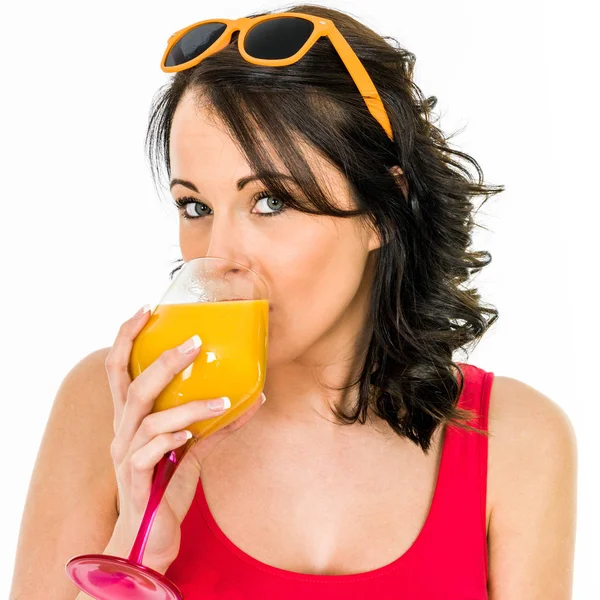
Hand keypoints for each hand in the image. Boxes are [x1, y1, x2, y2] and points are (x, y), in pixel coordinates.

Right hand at [104, 305, 264, 570]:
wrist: (149, 539)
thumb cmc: (167, 485)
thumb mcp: (194, 450)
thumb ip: (217, 424)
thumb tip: (254, 398)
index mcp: (132, 417)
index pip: (118, 368)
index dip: (127, 336)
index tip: (147, 308)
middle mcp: (123, 431)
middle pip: (132, 384)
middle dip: (163, 360)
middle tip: (195, 343)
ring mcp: (126, 456)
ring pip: (148, 418)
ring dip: (188, 406)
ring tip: (222, 400)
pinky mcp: (135, 480)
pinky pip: (148, 453)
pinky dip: (171, 439)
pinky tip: (190, 438)